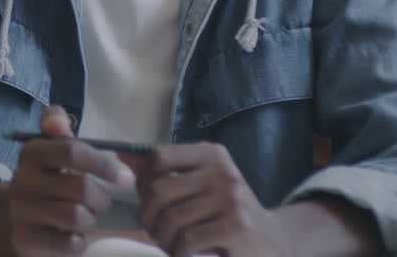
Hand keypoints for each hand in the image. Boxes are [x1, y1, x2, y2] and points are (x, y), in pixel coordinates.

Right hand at [9, 106, 135, 255]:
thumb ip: (78, 140)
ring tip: (83, 218)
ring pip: (76, 215)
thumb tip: (110, 137)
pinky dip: (79, 240)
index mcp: (33, 152)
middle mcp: (21, 178)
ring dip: (89, 220)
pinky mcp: (24, 239)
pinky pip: (69, 242)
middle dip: (101, 199)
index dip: (105, 164)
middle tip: (100, 203)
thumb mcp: (59, 154)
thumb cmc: (52, 182)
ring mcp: (20, 210)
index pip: (73, 151)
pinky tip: (71, 234)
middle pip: (81, 187)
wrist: (22, 218)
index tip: (126, 178)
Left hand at [127, 142, 295, 256]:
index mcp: (212, 155)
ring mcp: (232, 199)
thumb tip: (121, 150)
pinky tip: (185, 254)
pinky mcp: (237, 228)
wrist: (275, 243)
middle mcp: (223, 172)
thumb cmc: (226, 213)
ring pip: (170, 218)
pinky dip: (178, 252)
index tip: (146, 200)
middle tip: (152, 230)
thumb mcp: (199, 184)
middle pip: (159, 190)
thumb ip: (162, 170)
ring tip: (170, 244)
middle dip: (147, 216)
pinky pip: (187, 240)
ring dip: (162, 238)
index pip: (158, 157)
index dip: (142, 182)